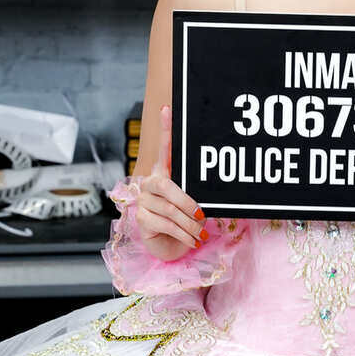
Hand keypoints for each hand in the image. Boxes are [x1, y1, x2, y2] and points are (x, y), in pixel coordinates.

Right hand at [135, 104, 206, 260]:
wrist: (170, 246)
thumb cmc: (185, 221)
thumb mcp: (194, 204)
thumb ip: (196, 194)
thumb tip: (213, 193)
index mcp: (164, 174)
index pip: (164, 149)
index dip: (165, 130)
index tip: (168, 109)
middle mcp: (149, 184)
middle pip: (165, 185)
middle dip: (187, 202)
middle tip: (203, 216)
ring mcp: (143, 201)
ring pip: (169, 210)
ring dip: (190, 225)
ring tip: (201, 234)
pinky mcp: (141, 220)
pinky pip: (166, 225)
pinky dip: (184, 235)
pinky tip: (192, 241)